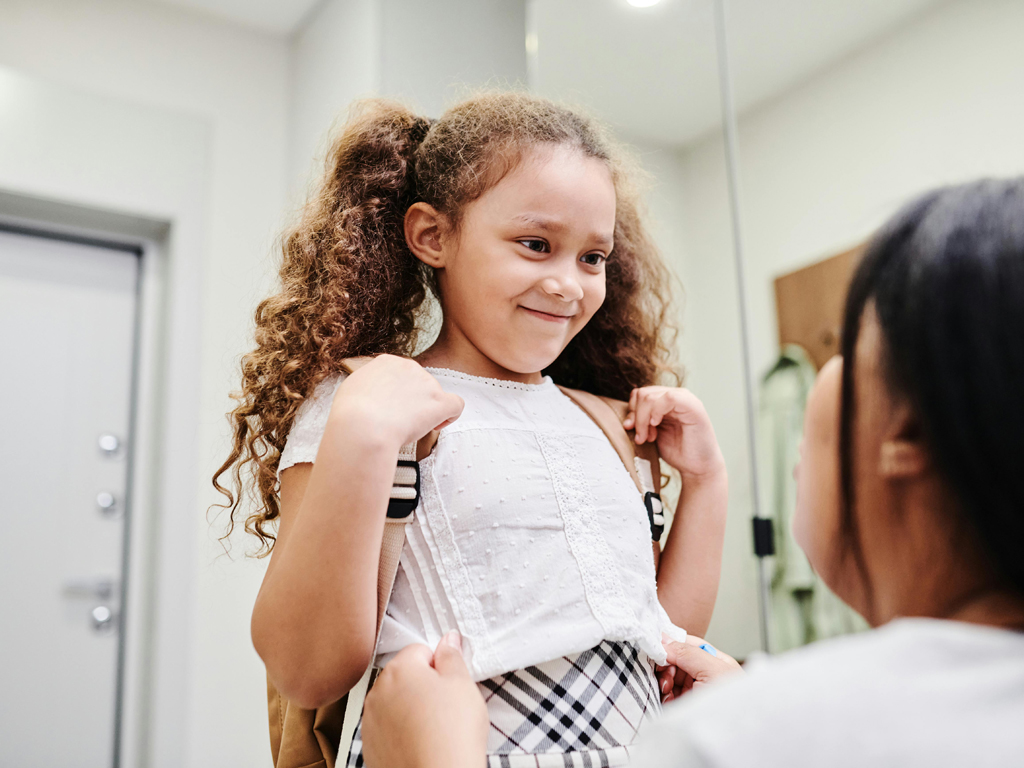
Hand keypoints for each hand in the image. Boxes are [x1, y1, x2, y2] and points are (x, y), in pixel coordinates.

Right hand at [333, 355, 464, 448]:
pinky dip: (449, 416)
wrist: (363, 427)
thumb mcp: (352, 389)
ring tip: (408, 429)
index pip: (402, 376)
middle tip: (399, 422)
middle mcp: (410, 367)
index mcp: (387, 362)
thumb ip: (369, 386)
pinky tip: (437, 425)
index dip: (400, 394)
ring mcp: (427, 383)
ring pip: (436, 396)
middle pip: (420, 385)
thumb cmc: (350, 414)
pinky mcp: (440, 401)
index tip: (392, 408)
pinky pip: (456, 405)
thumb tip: (373, 393)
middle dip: (414, 403)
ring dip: (427, 412)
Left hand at [362, 632, 487, 767]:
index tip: (450, 682)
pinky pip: (387, 729)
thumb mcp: (462, 684)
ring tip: (434, 728)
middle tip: (446, 706)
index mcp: (400, 669)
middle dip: (423, 686)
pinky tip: (420, 743)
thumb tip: (448, 640)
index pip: (420, 651)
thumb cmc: (452, 733)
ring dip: (411, 709)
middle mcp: (378, 691)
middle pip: (404, 676)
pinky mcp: (370, 746)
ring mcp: (371, 720)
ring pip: (394, 703)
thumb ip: (452, 656)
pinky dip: (401, 732)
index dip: (439, 666)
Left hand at [623, 387, 724, 478]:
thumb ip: (640, 423)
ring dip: (643, 419)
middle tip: (642, 437)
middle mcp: (675, 396)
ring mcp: (685, 399)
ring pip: (650, 396)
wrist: (697, 468)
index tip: (632, 430)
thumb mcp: (652, 434)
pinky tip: (656, 425)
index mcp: (665, 401)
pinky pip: (669, 397)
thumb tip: (626, 421)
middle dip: (636, 417)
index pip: (639, 394)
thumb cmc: (677, 452)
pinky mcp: (693, 407)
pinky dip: (656, 411)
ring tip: (650, 437)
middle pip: (642, 394)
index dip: (632, 411)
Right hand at [655, 633, 741, 701]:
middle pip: (676, 660)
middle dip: (667, 667)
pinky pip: (668, 694)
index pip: (689, 644)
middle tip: (665, 677)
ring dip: (664, 682)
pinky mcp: (685, 705)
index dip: (672, 644)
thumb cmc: (732, 704)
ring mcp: (695, 691)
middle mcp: (705, 674)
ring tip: (667, 691)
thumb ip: (688, 652)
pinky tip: (667, 700)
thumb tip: (664, 639)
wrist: (734, 739)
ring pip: (670, 677)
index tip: (658, 650)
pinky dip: (664, 696)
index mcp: (716, 661)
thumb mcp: (713, 671)